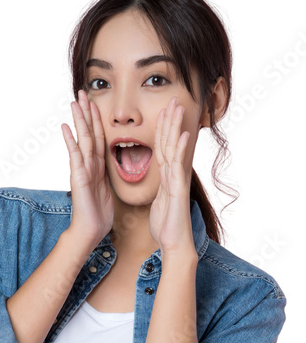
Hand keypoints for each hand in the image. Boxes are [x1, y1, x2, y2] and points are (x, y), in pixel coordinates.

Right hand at [61, 89, 113, 247]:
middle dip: (86, 112)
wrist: (90, 231)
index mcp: (97, 167)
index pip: (97, 138)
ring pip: (82, 140)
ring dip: (79, 120)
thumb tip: (110, 170)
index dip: (97, 120)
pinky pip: (75, 156)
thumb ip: (106, 177)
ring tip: (74, 102)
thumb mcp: (107, 191)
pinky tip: (65, 128)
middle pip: (88, 133)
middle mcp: (89, 165)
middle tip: (81, 92)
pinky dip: (70, 142)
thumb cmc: (98, 215)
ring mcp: (82, 170)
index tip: (94, 103)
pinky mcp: (79, 178)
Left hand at [149, 95, 195, 254]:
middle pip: (170, 142)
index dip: (163, 129)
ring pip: (174, 148)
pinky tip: (183, 134)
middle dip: (170, 120)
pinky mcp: (177, 188)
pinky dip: (179, 149)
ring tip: (177, 107)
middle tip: (172, 99)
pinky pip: (177, 166)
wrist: (173, 243)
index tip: (163, 111)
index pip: (163, 147)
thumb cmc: (166, 226)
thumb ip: (160, 191)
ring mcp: (177, 180)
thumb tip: (159, 187)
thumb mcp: (159, 203)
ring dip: (175, 126)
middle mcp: (174, 174)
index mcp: (167, 177)